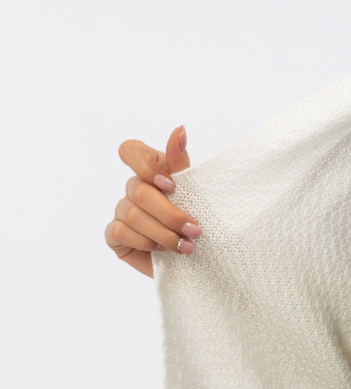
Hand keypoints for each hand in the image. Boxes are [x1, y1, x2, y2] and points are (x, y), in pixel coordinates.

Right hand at [105, 126, 198, 277]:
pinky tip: (162, 250)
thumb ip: (180, 162)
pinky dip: (145, 242)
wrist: (198, 260)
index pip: (130, 150)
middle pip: (138, 190)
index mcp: (151, 169)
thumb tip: (180, 129)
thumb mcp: (193, 191)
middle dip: (170, 214)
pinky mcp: (114, 235)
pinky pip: (121, 232)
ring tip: (186, 246)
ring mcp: (120, 210)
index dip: (145, 166)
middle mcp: (133, 187)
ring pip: (131, 213)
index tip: (171, 186)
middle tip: (194, 230)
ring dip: (162, 233)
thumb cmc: (196, 220)